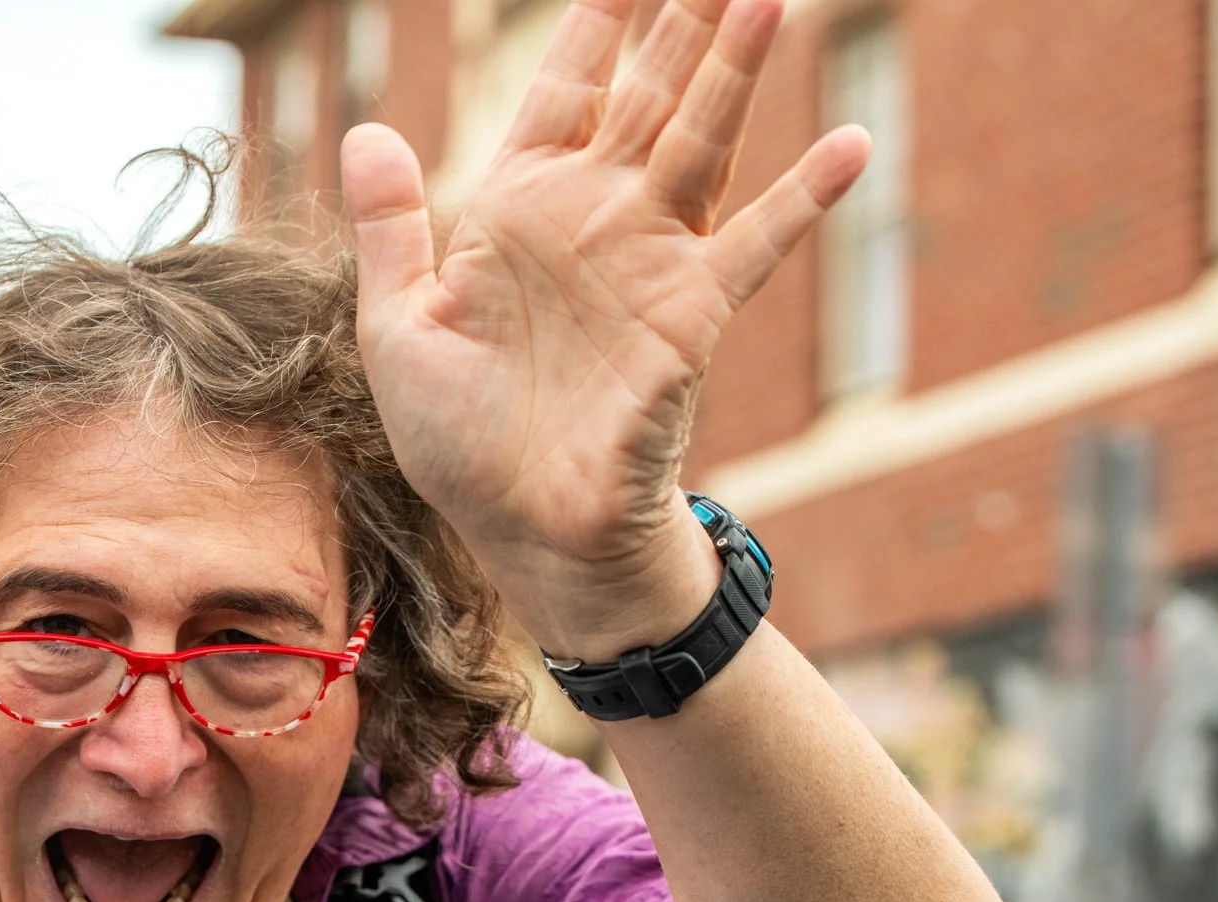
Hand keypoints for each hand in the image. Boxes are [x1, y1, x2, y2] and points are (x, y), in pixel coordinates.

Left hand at [342, 0, 869, 660]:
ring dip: (735, 72)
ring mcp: (648, 262)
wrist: (524, 534)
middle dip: (679, 21)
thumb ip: (391, 230)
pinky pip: (753, 245)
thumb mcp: (399, 331)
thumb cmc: (463, 444)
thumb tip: (367, 132)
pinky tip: (849, 144)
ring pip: (702, 141)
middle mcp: (592, 220)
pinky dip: (804, 198)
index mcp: (518, 211)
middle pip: (647, 93)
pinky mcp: (689, 317)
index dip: (593, 23)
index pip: (564, 89)